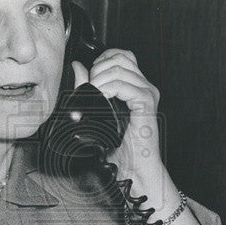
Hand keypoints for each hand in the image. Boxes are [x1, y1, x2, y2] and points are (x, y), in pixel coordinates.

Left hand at [72, 51, 161, 180]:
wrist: (134, 169)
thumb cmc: (120, 148)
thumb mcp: (97, 111)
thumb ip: (88, 87)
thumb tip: (78, 66)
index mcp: (136, 86)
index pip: (121, 56)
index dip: (103, 59)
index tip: (91, 76)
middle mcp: (144, 87)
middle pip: (121, 57)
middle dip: (99, 68)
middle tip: (90, 88)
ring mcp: (147, 94)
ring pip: (120, 68)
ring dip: (101, 79)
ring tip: (95, 96)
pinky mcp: (146, 104)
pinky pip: (124, 85)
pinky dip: (108, 89)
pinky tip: (102, 99)